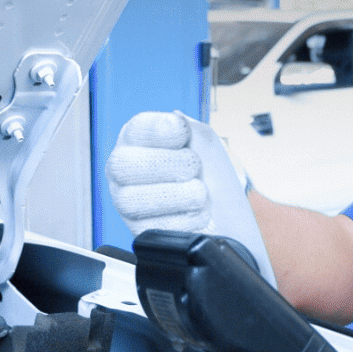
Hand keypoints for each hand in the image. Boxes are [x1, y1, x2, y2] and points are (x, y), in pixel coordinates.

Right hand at [105, 111, 275, 285]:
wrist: (230, 217)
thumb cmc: (213, 176)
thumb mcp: (207, 145)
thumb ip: (192, 129)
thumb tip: (176, 119)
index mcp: (138, 140)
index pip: (135, 130)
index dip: (161, 131)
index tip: (183, 135)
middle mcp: (124, 170)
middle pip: (123, 165)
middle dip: (167, 164)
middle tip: (193, 167)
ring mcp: (127, 202)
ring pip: (132, 200)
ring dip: (178, 195)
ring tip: (200, 193)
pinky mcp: (139, 232)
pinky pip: (151, 228)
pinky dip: (184, 220)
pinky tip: (197, 213)